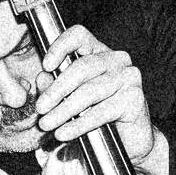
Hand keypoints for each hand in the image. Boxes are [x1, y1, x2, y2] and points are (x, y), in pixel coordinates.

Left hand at [30, 25, 165, 174]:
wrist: (128, 139)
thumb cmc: (97, 113)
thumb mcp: (70, 98)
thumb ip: (55, 87)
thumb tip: (42, 78)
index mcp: (99, 51)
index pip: (79, 36)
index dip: (60, 46)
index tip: (46, 67)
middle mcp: (117, 59)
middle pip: (82, 67)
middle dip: (57, 90)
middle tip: (40, 109)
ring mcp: (129, 77)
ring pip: (90, 91)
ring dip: (64, 110)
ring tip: (47, 125)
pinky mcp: (135, 98)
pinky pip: (102, 111)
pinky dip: (79, 124)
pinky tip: (64, 133)